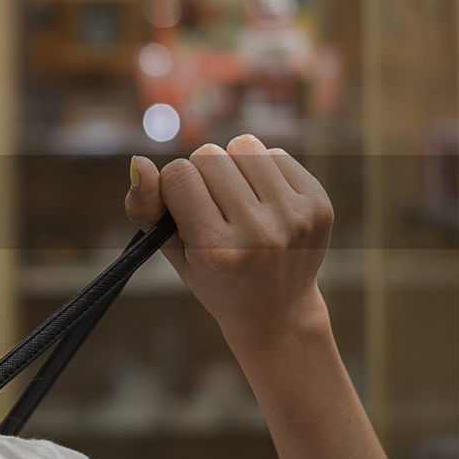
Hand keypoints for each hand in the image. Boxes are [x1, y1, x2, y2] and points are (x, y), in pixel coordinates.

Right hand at [125, 135, 334, 357]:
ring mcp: (294, 218)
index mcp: (217, 250)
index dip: (174, 186)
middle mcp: (259, 234)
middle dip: (203, 174)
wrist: (277, 312)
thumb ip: (146, 208)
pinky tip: (265, 200)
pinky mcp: (319, 206)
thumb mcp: (172, 252)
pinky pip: (277, 154)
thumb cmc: (215, 278)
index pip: (179, 175)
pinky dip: (264, 169)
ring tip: (238, 197)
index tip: (184, 209)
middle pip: (210, 156)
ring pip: (244, 146)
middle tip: (213, 206)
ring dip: (233, 165)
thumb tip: (139, 161)